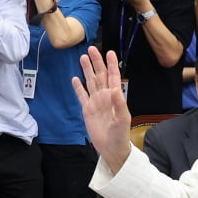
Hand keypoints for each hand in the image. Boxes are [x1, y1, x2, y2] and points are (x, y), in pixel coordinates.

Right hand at [71, 46, 131, 173]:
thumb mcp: (122, 118)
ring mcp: (95, 102)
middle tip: (92, 49)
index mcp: (115, 96)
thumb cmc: (120, 134)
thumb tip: (114, 88)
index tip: (109, 52)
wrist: (111, 148)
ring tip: (83, 58)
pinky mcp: (87, 110)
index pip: (113, 76)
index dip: (111, 64)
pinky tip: (75, 79)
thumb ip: (119, 103)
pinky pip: (82, 96)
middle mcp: (105, 96)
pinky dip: (78, 87)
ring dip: (87, 70)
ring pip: (90, 82)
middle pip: (100, 75)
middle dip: (96, 62)